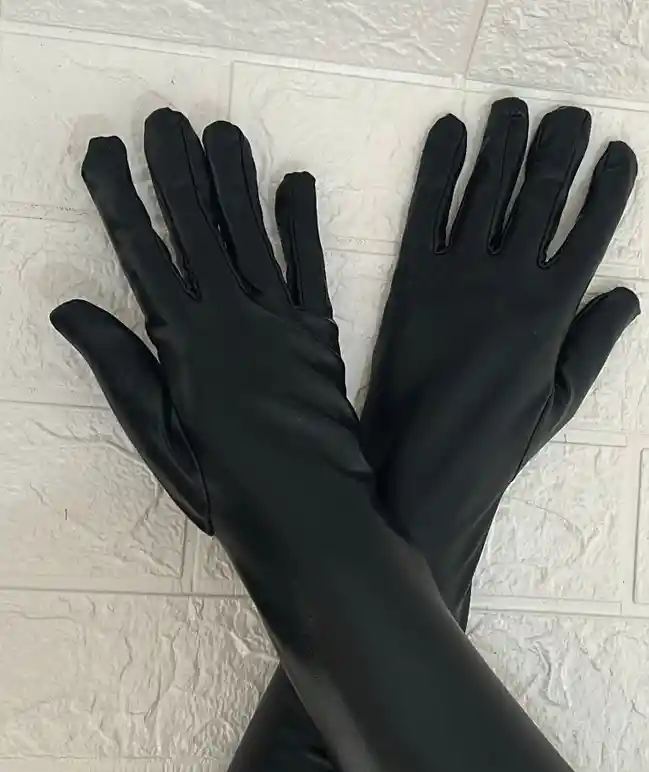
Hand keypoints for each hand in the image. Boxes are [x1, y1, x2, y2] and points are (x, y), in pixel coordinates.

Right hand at [51, 108, 367, 551]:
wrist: (311, 516)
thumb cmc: (227, 490)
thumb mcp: (160, 437)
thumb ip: (121, 367)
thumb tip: (68, 307)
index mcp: (185, 342)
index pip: (142, 251)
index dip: (120, 196)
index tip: (104, 148)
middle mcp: (232, 318)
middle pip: (198, 229)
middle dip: (176, 170)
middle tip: (164, 118)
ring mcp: (281, 323)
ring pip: (251, 234)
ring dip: (234, 180)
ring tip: (220, 130)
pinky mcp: (321, 336)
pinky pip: (310, 267)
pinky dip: (303, 223)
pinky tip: (295, 180)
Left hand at [363, 99, 637, 613]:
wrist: (417, 468)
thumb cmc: (493, 444)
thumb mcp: (560, 401)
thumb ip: (593, 342)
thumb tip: (628, 293)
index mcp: (552, 313)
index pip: (591, 230)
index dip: (608, 186)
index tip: (616, 151)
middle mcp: (508, 282)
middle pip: (541, 194)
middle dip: (559, 147)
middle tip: (567, 115)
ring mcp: (457, 277)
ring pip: (487, 189)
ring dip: (503, 142)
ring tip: (512, 109)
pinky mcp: (410, 280)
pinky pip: (426, 210)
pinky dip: (438, 167)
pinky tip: (449, 132)